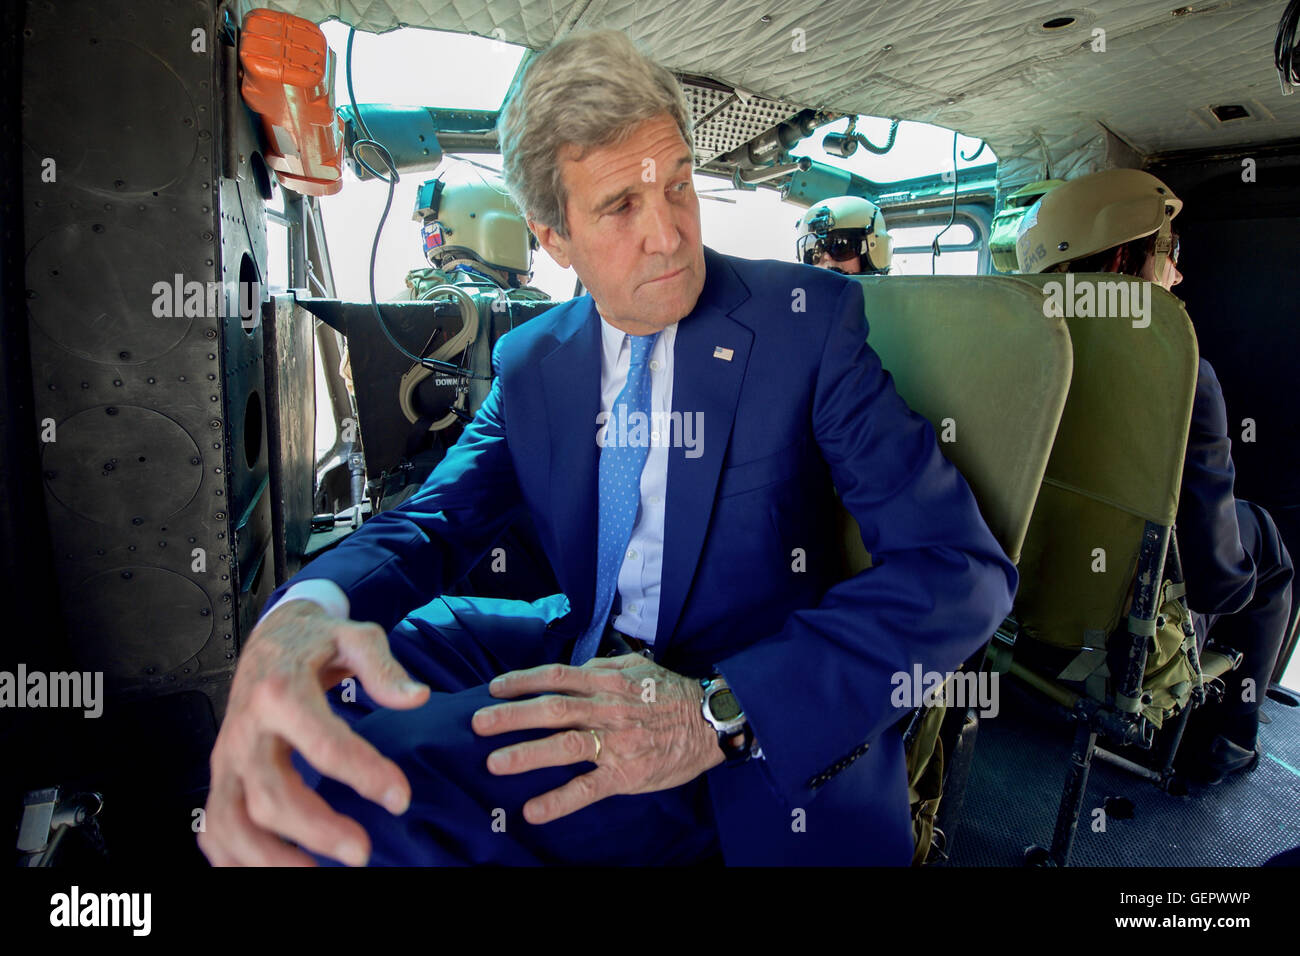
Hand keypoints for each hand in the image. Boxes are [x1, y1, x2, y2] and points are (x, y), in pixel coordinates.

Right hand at [198, 599, 429, 865]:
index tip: (400, 798)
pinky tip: (264, 874)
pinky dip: (230, 859)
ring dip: (267, 858)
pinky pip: (213, 825)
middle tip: (362, 852)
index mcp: (280, 691)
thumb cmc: (318, 642)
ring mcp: (227, 756)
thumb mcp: (356, 636)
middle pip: (270, 793)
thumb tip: (416, 697)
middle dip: (315, 830)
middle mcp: (245, 729)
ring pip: (231, 820)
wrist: (273, 638)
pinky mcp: (220, 775)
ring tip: (313, 876)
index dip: (364, 774)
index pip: (323, 743)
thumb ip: (384, 668)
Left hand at [471, 654, 722, 823]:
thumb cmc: (670, 693)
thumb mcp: (637, 667)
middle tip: (478, 724)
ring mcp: (616, 743)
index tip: (494, 689)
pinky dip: (559, 800)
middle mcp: (607, 709)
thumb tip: (568, 670)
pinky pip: (588, 788)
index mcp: (607, 682)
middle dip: (511, 717)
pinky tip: (533, 810)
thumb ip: (602, 667)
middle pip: (552, 709)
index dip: (522, 682)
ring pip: (565, 746)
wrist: (710, 721)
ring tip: (495, 764)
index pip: (556, 677)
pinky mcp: (626, 774)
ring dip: (527, 754)